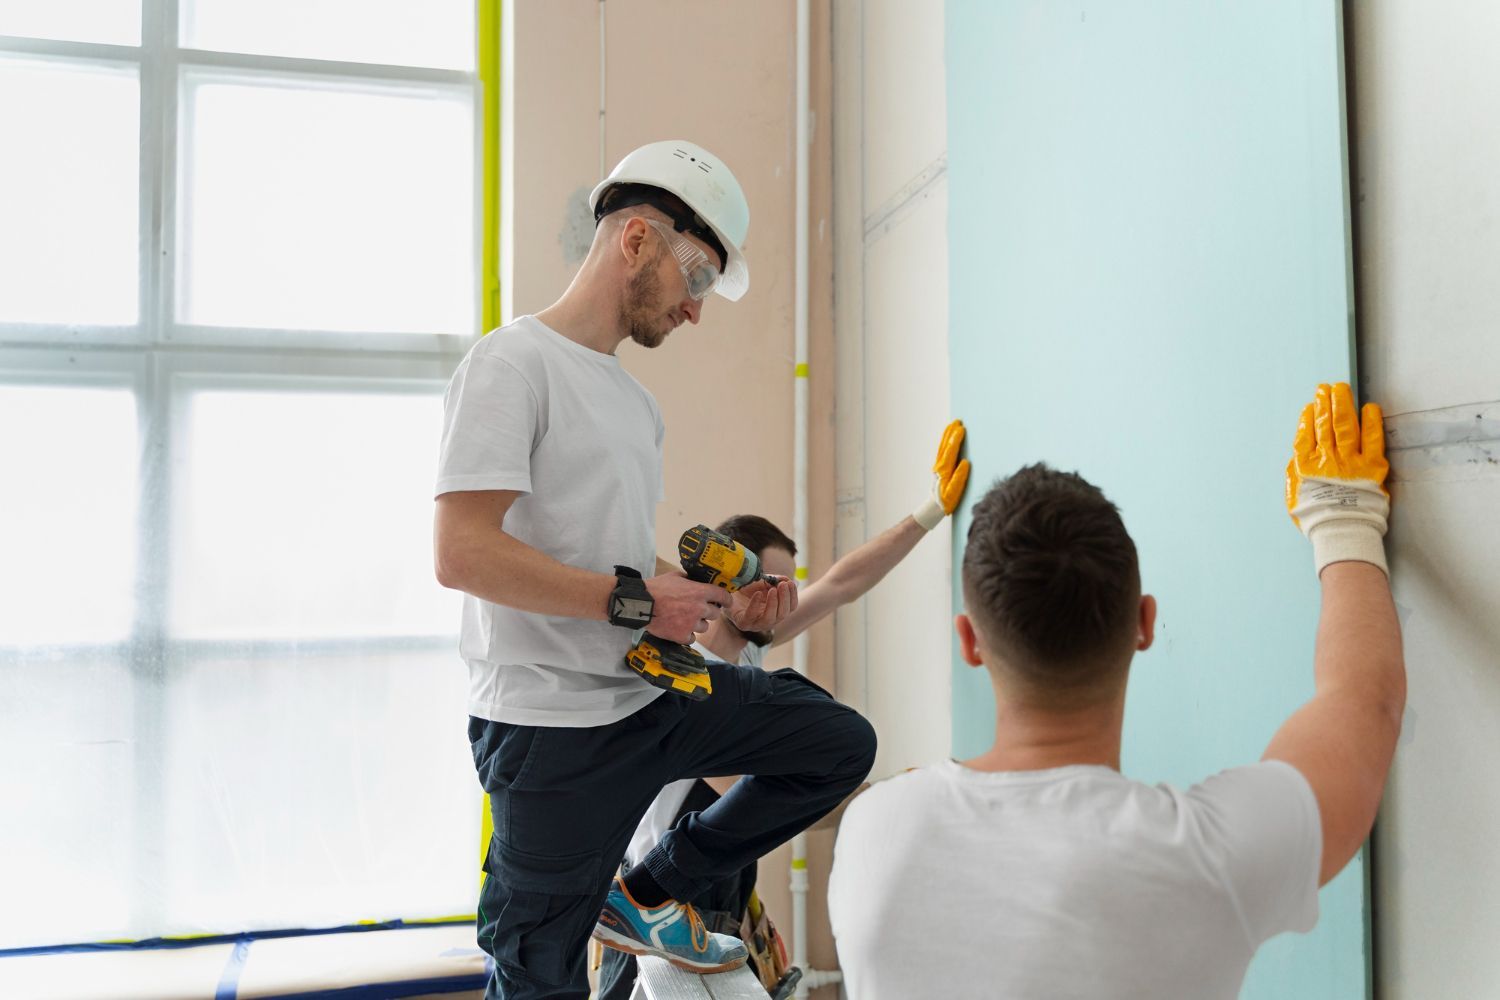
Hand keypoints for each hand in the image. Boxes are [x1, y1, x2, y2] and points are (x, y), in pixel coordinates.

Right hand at [643, 571, 730, 642]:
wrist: (641, 604)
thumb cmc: (656, 588)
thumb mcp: (675, 576)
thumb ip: (689, 579)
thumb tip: (696, 580)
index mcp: (700, 592)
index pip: (723, 597)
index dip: (726, 600)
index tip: (726, 602)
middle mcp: (699, 609)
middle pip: (715, 614)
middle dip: (708, 612)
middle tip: (697, 610)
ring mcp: (691, 624)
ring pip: (704, 627)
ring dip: (697, 624)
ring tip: (684, 620)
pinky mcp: (682, 636)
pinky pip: (692, 638)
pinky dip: (686, 635)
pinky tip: (678, 629)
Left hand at [727, 576, 798, 632]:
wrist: (727, 591)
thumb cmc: (748, 589)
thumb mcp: (764, 582)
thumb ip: (776, 581)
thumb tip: (788, 581)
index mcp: (776, 611)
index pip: (791, 608)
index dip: (793, 597)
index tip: (791, 583)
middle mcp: (768, 620)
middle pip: (782, 614)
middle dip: (784, 599)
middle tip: (783, 585)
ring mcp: (755, 624)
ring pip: (770, 619)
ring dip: (773, 604)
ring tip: (772, 590)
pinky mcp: (742, 623)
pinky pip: (751, 616)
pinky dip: (755, 605)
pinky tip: (757, 594)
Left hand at [913, 419, 971, 529]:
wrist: (934, 507)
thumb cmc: (946, 501)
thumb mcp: (953, 492)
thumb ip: (959, 477)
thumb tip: (964, 462)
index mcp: (944, 470)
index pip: (951, 451)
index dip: (956, 440)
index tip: (961, 429)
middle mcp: (939, 466)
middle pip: (945, 446)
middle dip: (951, 433)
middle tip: (957, 421)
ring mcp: (938, 466)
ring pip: (943, 447)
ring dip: (947, 435)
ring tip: (952, 425)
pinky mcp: (939, 468)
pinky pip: (942, 451)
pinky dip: (945, 442)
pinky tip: (948, 438)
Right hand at [1286, 382, 1390, 576]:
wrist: (1342, 531)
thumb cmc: (1315, 517)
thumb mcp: (1294, 495)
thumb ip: (1295, 473)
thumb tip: (1300, 454)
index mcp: (1305, 466)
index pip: (1306, 434)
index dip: (1308, 417)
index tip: (1311, 405)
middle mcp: (1326, 459)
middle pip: (1325, 424)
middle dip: (1325, 402)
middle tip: (1326, 387)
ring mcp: (1350, 461)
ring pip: (1344, 425)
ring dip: (1342, 404)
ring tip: (1341, 389)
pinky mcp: (1372, 467)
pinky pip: (1372, 439)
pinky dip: (1370, 422)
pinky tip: (1369, 408)